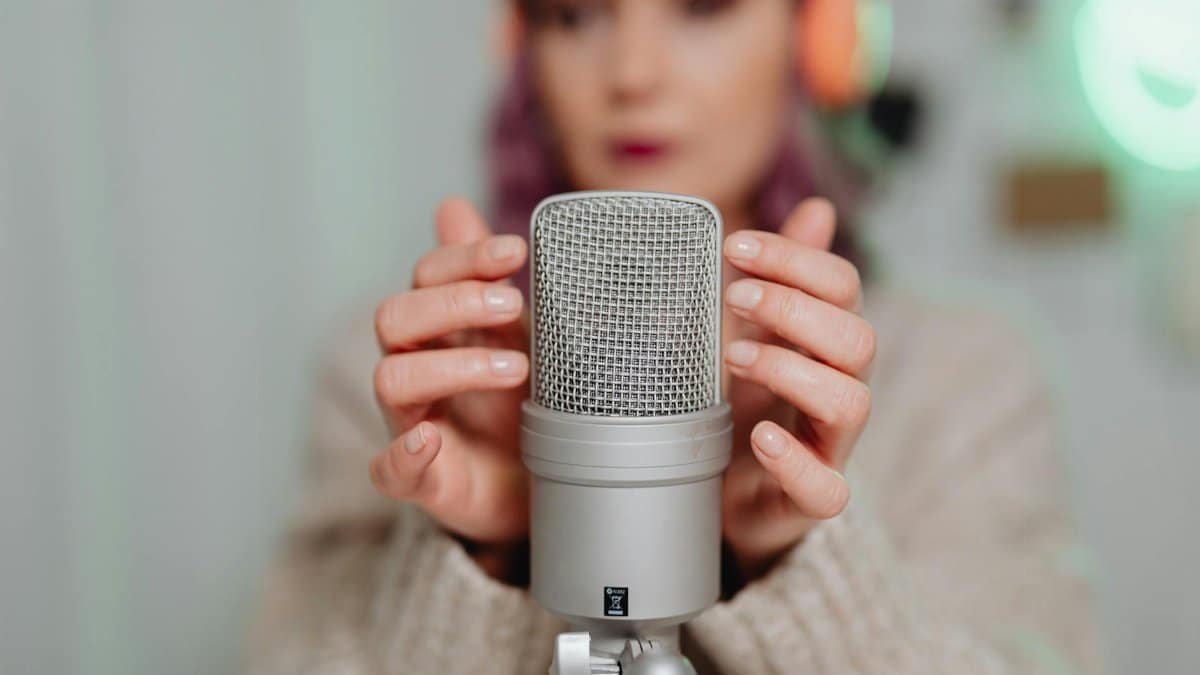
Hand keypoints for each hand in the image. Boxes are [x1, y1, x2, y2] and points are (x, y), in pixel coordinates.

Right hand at [369, 198, 531, 562]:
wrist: (538, 488)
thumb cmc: (520, 404)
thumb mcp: (515, 335)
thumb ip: (485, 278)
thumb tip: (451, 205)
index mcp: (440, 330)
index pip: (427, 277)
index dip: (465, 258)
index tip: (517, 251)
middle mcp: (417, 370)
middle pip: (396, 316)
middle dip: (454, 302)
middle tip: (514, 305)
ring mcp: (413, 423)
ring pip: (392, 378)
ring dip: (452, 366)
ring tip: (515, 368)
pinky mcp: (423, 480)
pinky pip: (389, 469)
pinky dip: (404, 453)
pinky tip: (430, 437)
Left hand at [720, 198, 874, 580]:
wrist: (724, 495)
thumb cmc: (746, 405)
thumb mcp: (756, 333)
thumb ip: (784, 277)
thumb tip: (820, 209)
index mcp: (826, 344)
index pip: (841, 288)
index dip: (795, 260)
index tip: (733, 246)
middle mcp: (838, 389)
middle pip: (857, 338)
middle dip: (795, 308)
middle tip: (734, 294)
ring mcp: (828, 446)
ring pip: (851, 402)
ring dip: (790, 371)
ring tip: (735, 356)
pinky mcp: (807, 499)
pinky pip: (827, 489)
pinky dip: (794, 462)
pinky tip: (759, 438)